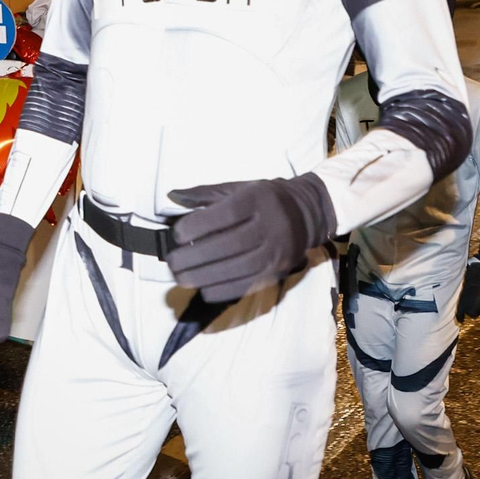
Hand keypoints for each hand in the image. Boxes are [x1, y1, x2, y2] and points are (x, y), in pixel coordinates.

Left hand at [166, 174, 334, 302]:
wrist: (307, 214)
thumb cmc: (264, 199)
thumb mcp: (238, 188)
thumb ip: (205, 193)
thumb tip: (172, 196)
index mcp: (258, 200)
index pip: (227, 214)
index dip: (199, 226)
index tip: (177, 235)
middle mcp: (271, 226)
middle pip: (230, 245)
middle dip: (196, 256)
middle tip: (172, 261)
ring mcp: (276, 252)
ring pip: (238, 268)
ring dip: (205, 276)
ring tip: (180, 278)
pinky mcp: (277, 272)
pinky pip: (249, 285)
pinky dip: (223, 290)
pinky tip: (203, 289)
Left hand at [457, 261, 479, 321]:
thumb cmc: (473, 272)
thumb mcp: (464, 284)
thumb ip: (463, 295)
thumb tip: (461, 303)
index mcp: (465, 298)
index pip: (461, 312)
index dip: (460, 317)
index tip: (460, 321)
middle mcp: (475, 303)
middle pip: (473, 314)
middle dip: (472, 311)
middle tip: (473, 304)